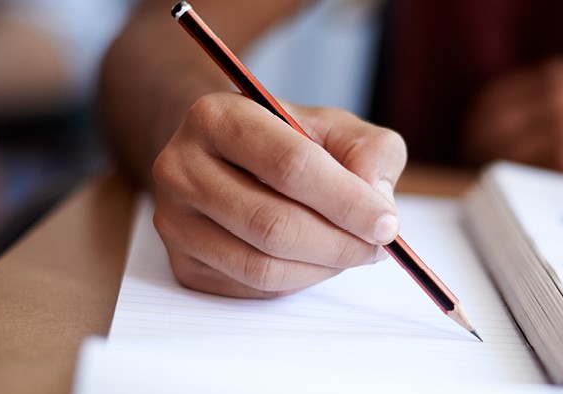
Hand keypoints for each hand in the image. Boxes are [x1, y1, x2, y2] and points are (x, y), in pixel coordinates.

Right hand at [152, 93, 406, 297]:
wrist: (224, 154)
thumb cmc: (284, 138)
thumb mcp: (334, 126)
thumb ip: (370, 151)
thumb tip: (377, 202)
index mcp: (217, 117)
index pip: (289, 165)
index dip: (346, 201)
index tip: (387, 223)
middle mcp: (181, 167)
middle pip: (273, 224)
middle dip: (339, 243)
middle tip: (378, 246)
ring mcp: (175, 219)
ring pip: (261, 265)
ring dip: (322, 268)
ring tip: (352, 251)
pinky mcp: (182, 262)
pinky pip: (252, 287)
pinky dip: (298, 280)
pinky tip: (316, 258)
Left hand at [463, 57, 562, 186]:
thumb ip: (539, 103)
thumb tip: (487, 134)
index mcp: (552, 75)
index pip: (486, 102)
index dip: (474, 129)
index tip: (474, 148)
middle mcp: (552, 97)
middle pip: (484, 130)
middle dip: (477, 155)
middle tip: (481, 177)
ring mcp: (560, 130)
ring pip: (499, 157)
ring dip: (494, 177)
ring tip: (502, 192)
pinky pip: (523, 179)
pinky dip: (516, 191)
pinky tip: (524, 200)